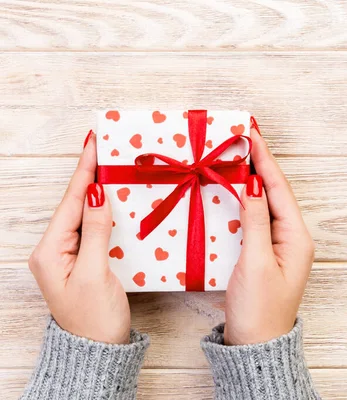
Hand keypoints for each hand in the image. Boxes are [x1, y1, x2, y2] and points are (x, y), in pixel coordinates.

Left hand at [28, 132, 129, 343]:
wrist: (98, 350)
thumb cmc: (95, 317)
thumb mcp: (95, 273)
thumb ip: (95, 232)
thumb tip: (96, 195)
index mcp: (49, 251)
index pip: (71, 202)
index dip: (84, 172)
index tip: (93, 145)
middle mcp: (54, 250)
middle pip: (74, 205)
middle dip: (90, 177)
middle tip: (105, 149)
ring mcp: (67, 256)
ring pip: (84, 215)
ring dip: (98, 192)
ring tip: (111, 167)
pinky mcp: (83, 261)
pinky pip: (92, 229)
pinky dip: (104, 213)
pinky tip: (113, 201)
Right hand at [225, 127, 314, 344]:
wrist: (256, 346)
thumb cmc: (258, 309)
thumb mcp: (255, 263)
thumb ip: (255, 222)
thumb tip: (253, 186)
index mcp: (296, 238)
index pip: (279, 190)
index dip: (265, 161)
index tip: (252, 135)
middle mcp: (291, 238)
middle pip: (274, 193)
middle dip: (259, 165)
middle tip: (242, 139)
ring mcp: (278, 246)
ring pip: (264, 205)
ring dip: (251, 182)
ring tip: (237, 157)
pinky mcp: (263, 254)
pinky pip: (255, 220)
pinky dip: (243, 203)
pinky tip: (232, 192)